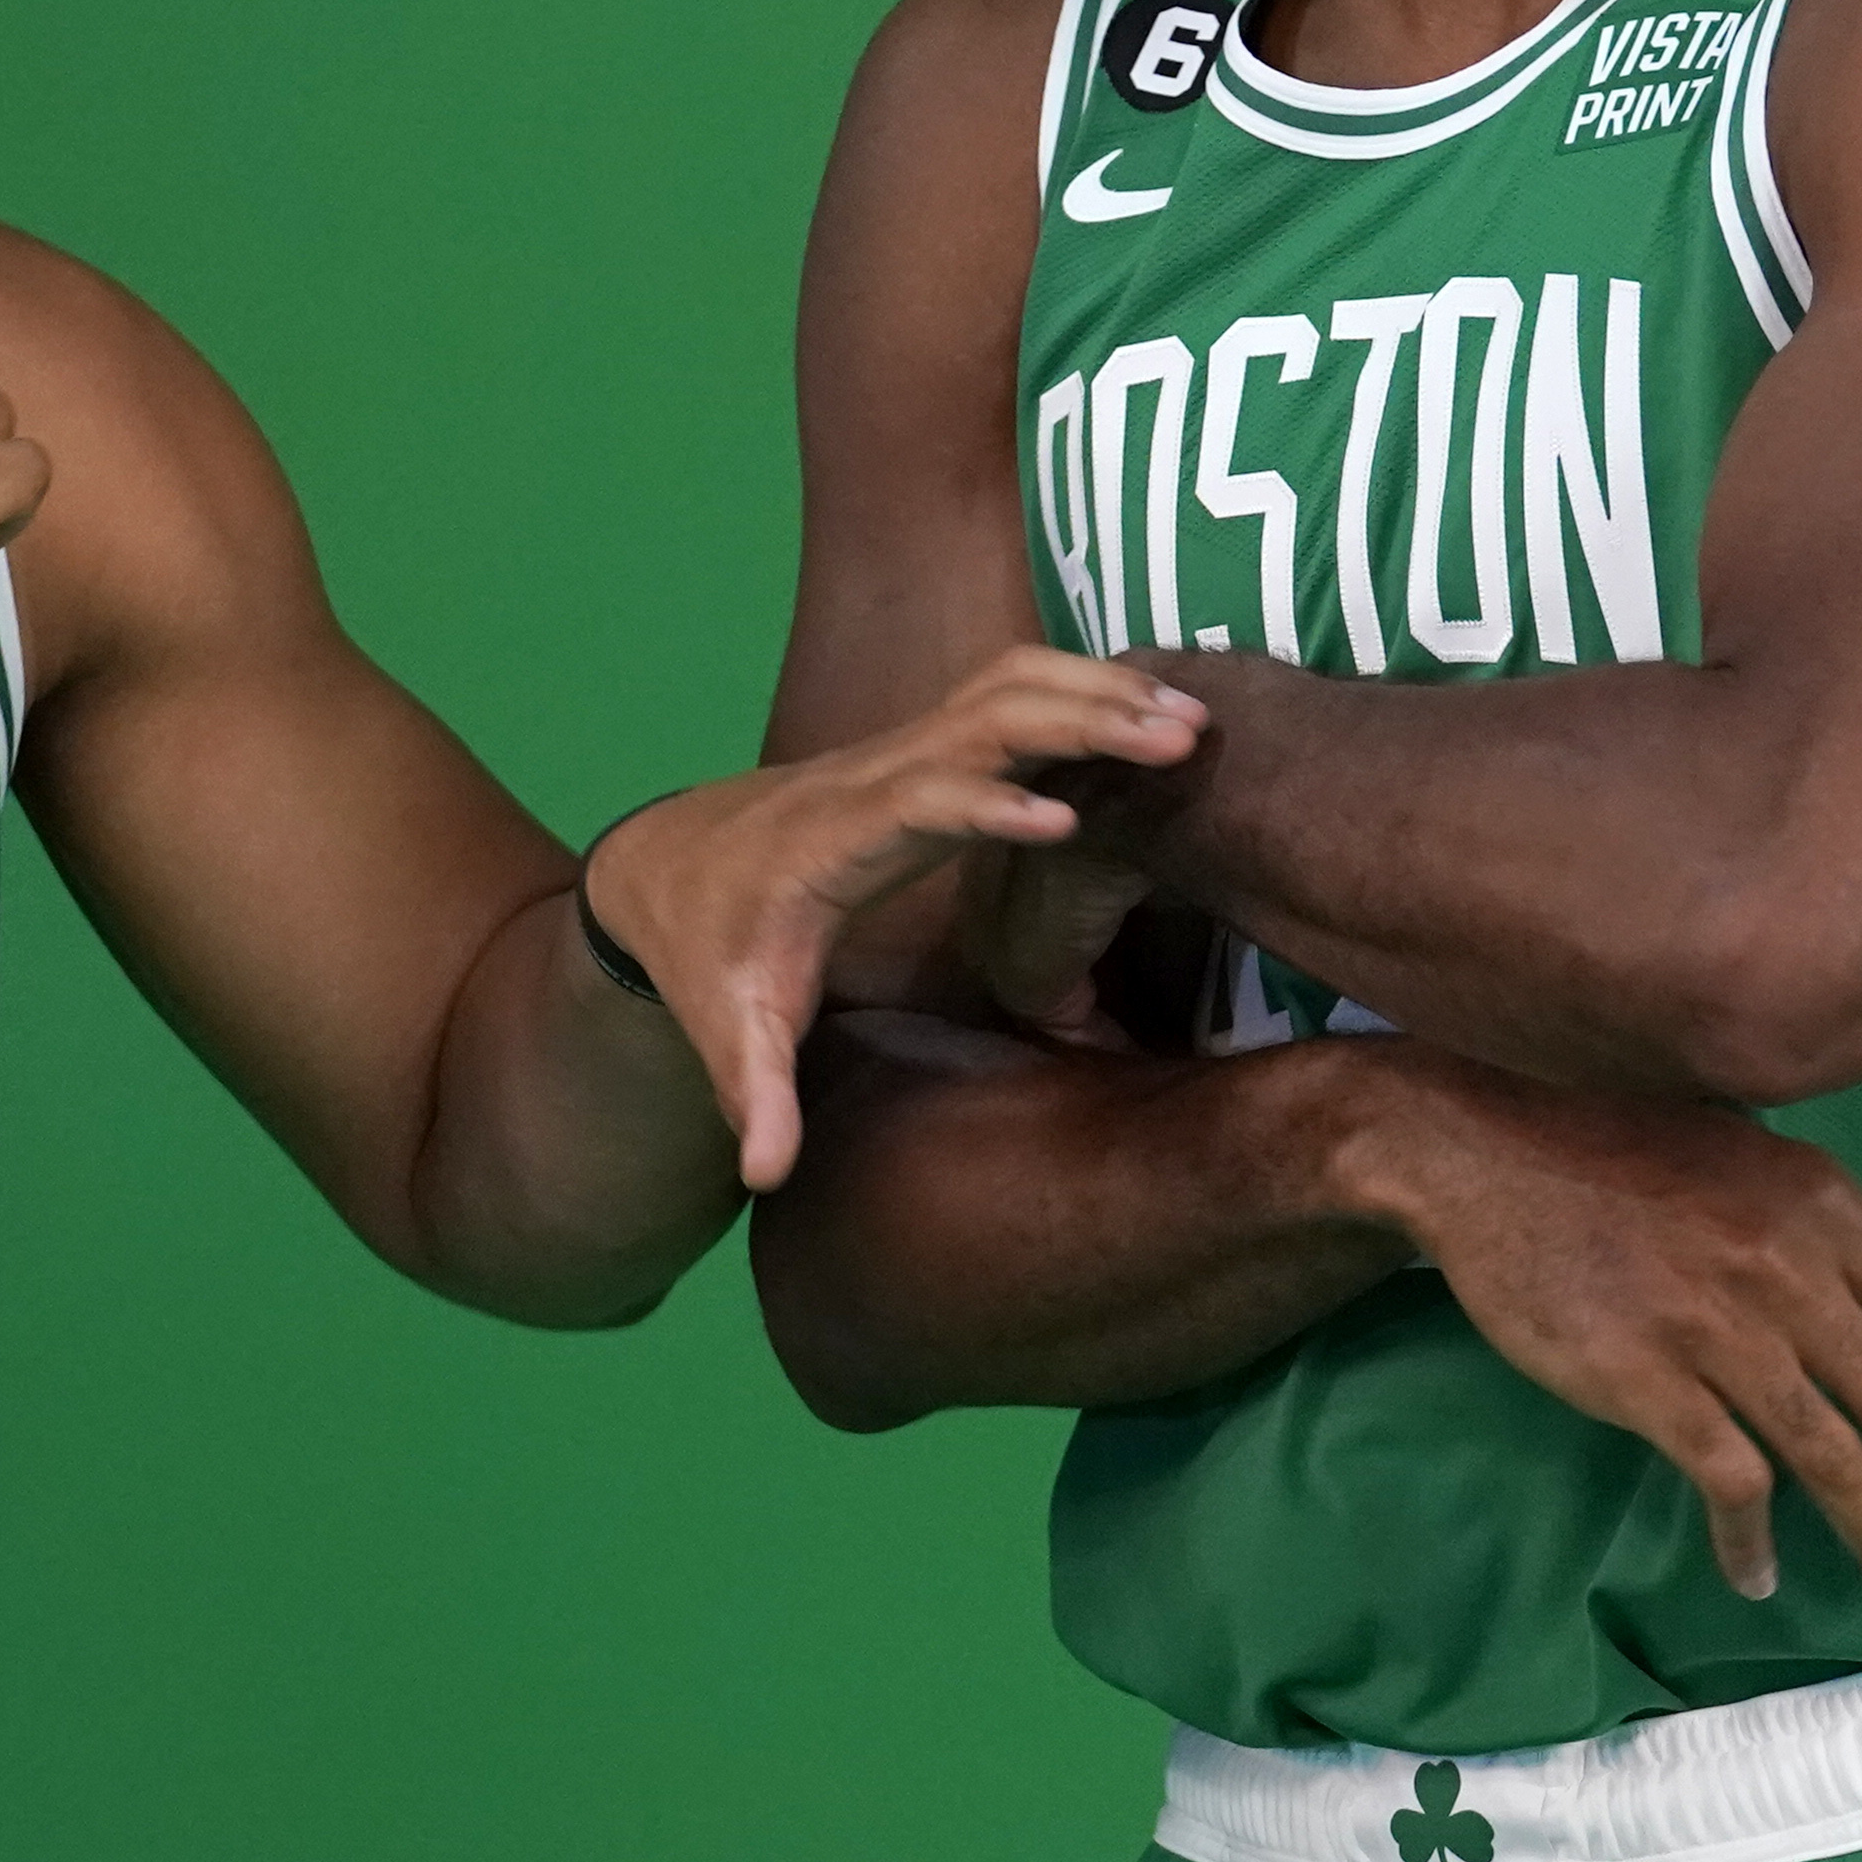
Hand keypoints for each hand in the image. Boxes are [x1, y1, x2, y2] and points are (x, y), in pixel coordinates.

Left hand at [587, 649, 1205, 1191]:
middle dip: (1079, 720)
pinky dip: (1080, 685)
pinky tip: (1154, 705)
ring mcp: (902, 749)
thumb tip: (766, 1177)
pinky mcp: (926, 744)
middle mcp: (873, 775)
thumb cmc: (708, 951)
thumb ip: (753, 1096)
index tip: (1063, 819)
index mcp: (833, 842)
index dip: (982, 805)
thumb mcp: (727, 1028)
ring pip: (1004, 688)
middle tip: (1180, 737)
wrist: (669, 862)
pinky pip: (1009, 692)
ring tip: (1192, 717)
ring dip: (1095, 691)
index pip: (912, 804)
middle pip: (982, 720)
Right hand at [1349, 1059, 1861, 1617]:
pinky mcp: (1646, 1377)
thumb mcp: (1772, 1176)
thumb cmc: (1634, 1154)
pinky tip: (1756, 1573)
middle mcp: (1792, 1271)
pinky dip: (1751, 1539)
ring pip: (1833, 1458)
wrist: (1490, 1146)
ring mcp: (1720, 1328)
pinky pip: (1729, 1480)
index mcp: (1832, 1214)